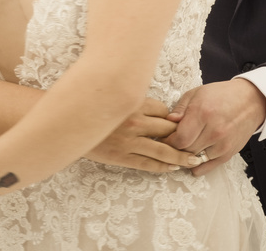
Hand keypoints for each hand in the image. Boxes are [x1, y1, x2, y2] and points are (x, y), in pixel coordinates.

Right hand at [85, 98, 201, 171]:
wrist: (68, 123)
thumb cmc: (92, 108)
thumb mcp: (115, 97)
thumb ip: (135, 101)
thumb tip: (159, 110)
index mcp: (133, 102)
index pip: (163, 110)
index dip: (171, 118)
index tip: (178, 124)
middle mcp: (134, 121)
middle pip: (168, 129)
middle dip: (183, 136)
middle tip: (197, 142)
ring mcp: (129, 140)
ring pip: (164, 149)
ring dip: (181, 155)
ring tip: (193, 159)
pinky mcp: (122, 156)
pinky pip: (149, 164)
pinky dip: (164, 166)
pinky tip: (173, 167)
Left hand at [167, 80, 265, 174]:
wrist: (251, 101)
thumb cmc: (222, 95)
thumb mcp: (197, 93)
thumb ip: (180, 108)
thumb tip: (167, 122)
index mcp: (203, 113)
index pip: (179, 138)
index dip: (168, 141)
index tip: (163, 138)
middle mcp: (214, 131)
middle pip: (186, 150)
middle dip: (175, 148)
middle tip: (169, 143)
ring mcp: (223, 144)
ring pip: (195, 159)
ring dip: (186, 156)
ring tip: (181, 148)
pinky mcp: (229, 153)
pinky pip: (208, 167)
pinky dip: (197, 166)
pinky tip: (191, 160)